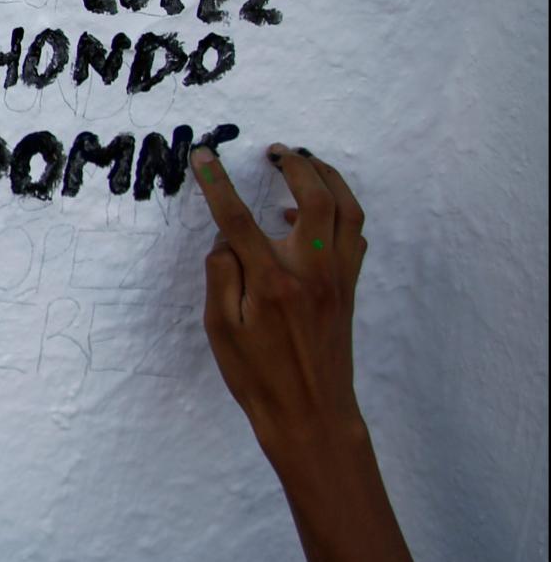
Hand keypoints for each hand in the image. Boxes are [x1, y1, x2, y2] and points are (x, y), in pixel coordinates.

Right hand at [191, 143, 369, 462]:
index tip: (206, 157)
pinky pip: (355, 233)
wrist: (311, 411)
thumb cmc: (258, 376)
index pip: (239, 218)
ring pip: (347, 208)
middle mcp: (312, 270)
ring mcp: (337, 276)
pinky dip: (341, 209)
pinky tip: (317, 212)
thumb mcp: (221, 329)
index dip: (219, 184)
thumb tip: (227, 241)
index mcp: (273, 281)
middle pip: (315, 196)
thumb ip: (221, 276)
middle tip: (274, 150)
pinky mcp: (349, 286)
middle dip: (295, 165)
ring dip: (328, 177)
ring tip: (305, 163)